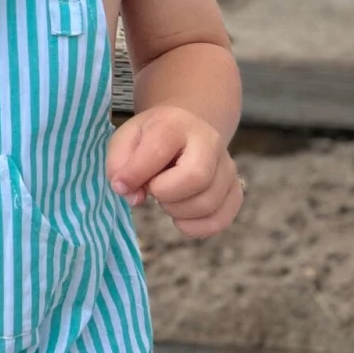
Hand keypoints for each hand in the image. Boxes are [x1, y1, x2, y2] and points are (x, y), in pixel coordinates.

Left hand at [106, 106, 243, 237]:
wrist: (185, 130)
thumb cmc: (150, 138)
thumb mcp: (125, 140)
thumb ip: (119, 165)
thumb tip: (133, 197)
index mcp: (175, 124)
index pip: (159, 151)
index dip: (136, 174)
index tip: (121, 185)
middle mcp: (209, 142)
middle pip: (196, 178)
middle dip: (165, 193)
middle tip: (152, 189)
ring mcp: (227, 167)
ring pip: (208, 203)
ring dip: (177, 211)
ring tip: (166, 198)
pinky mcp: (235, 190)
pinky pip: (221, 220)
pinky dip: (196, 227)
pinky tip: (181, 217)